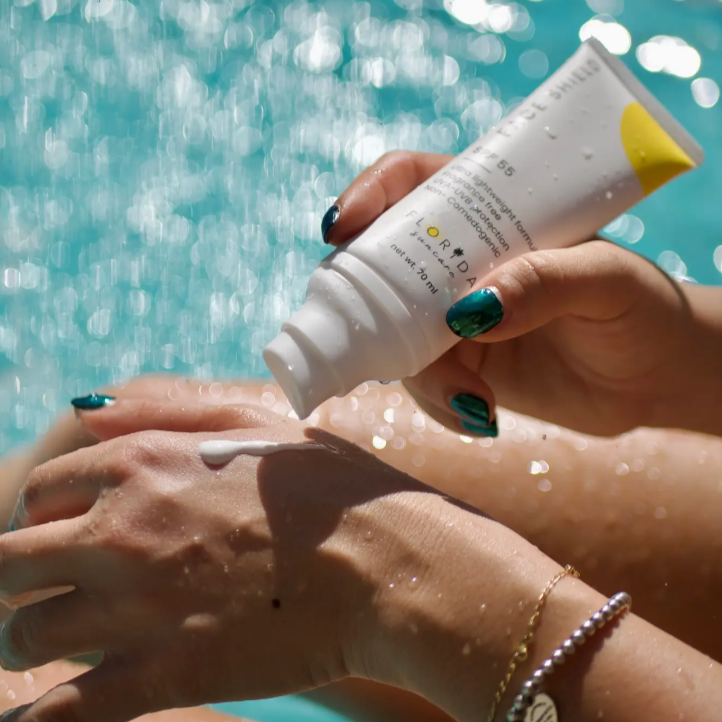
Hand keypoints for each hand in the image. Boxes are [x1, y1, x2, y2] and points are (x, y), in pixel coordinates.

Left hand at [0, 400, 428, 721]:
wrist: (382, 560)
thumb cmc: (326, 484)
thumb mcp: (249, 419)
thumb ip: (160, 409)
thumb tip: (82, 413)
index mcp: (139, 464)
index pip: (41, 490)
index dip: (47, 512)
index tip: (68, 532)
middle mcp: (121, 530)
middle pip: (10, 561)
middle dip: (18, 576)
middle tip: (44, 589)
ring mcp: (136, 606)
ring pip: (26, 632)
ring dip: (28, 638)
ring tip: (53, 644)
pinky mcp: (162, 675)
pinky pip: (60, 711)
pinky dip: (35, 717)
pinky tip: (35, 716)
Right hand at [323, 151, 721, 436]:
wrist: (651, 379)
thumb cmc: (642, 309)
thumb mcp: (607, 281)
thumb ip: (547, 282)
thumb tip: (470, 310)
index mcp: (490, 212)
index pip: (413, 182)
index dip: (369, 195)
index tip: (342, 226)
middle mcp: (459, 259)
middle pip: (380, 260)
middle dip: (369, 299)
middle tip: (388, 335)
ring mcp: (451, 315)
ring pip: (392, 333)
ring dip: (418, 372)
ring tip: (472, 398)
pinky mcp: (456, 364)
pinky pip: (419, 383)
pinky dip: (438, 403)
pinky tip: (480, 413)